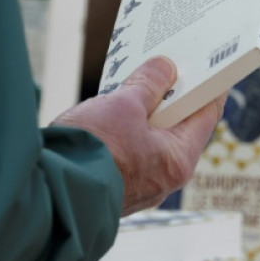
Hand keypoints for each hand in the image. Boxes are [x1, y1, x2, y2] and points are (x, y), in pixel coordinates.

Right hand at [52, 56, 226, 214]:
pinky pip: (130, 154)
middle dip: (171, 98)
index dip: (209, 87)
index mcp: (178, 160)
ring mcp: (140, 187)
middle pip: (178, 129)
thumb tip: (165, 67)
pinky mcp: (115, 189)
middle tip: (165, 68)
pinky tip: (111, 114)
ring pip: (151, 142)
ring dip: (144, 115)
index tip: (211, 66)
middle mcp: (165, 179)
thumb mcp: (123, 105)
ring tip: (133, 86)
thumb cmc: (91, 152)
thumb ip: (147, 84)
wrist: (49, 194)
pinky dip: (126, 133)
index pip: (206, 116)